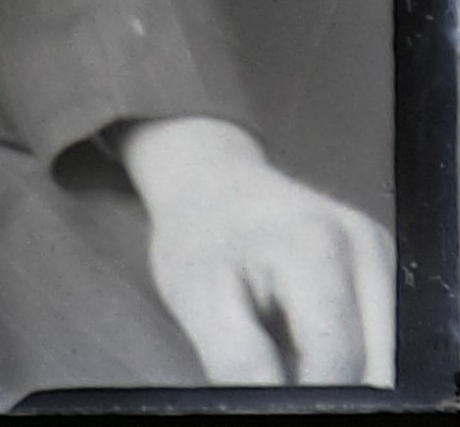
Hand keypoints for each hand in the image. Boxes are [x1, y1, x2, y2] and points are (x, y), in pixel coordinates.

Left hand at [119, 115, 393, 387]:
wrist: (212, 184)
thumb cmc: (198, 239)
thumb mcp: (196, 299)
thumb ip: (242, 363)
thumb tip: (285, 413)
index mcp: (314, 247)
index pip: (337, 360)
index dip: (310, 399)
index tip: (274, 402)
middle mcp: (366, 247)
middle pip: (375, 364)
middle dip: (333, 390)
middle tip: (281, 375)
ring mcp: (385, 257)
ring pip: (389, 359)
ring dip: (348, 375)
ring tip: (291, 355)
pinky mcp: (391, 270)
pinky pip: (387, 341)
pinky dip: (356, 357)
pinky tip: (316, 347)